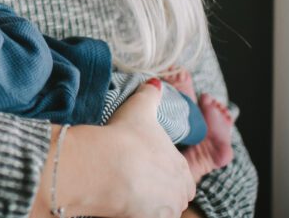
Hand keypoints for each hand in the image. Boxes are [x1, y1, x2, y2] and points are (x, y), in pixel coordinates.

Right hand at [104, 80, 196, 216]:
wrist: (104, 166)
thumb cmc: (124, 137)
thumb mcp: (139, 109)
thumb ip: (150, 95)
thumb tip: (155, 83)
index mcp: (180, 166)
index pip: (184, 177)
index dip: (168, 173)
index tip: (149, 168)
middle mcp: (178, 191)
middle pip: (175, 197)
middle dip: (162, 192)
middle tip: (138, 181)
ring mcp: (164, 209)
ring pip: (162, 210)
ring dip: (151, 205)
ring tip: (128, 192)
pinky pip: (146, 217)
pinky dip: (136, 212)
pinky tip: (121, 203)